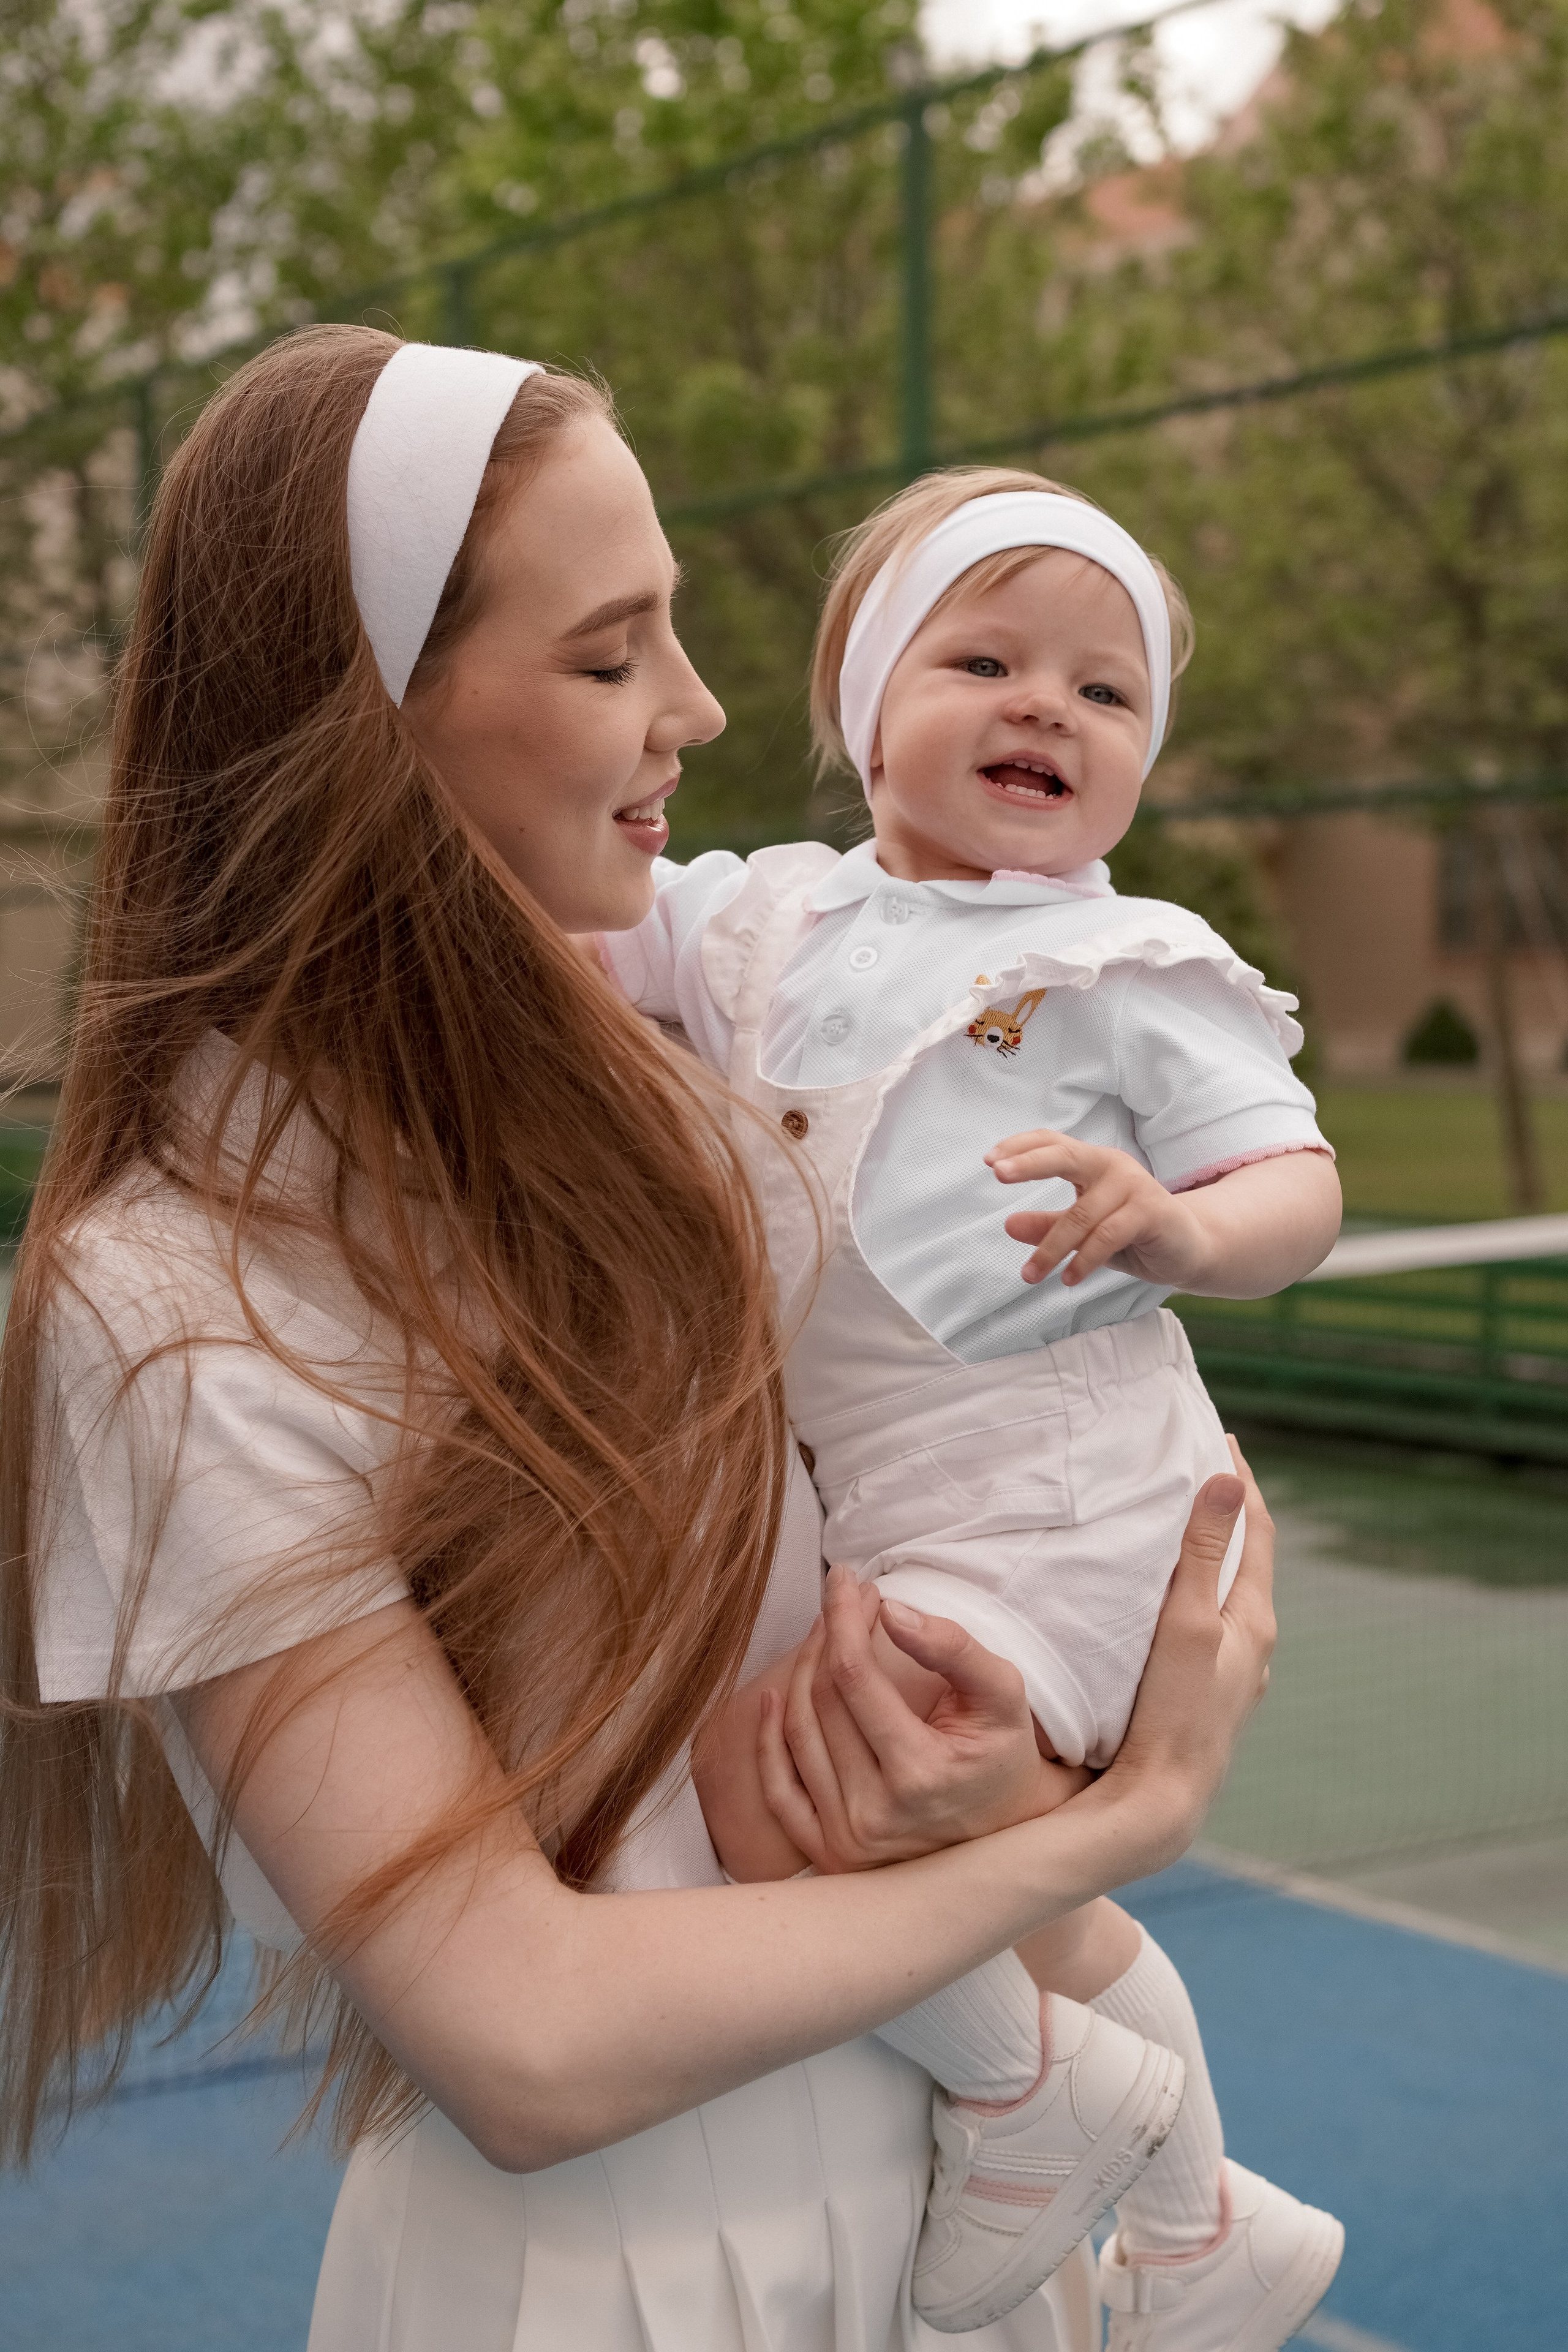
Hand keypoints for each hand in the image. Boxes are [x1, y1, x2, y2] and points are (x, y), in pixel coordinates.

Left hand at [756, 1569, 1091, 1873]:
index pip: (854, 1675)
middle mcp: (874, 1815)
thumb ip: (952, 1648)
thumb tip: (891, 1611)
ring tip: (827, 1632)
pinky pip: (779, 1790)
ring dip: (802, 1671)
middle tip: (846, 1598)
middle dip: (828, 1634)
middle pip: (821, 1701)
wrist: (1007, 1832)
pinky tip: (773, 1697)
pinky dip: (768, 1741)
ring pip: (798, 1734)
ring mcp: (846, 1840)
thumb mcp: (1003, 1694)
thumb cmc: (1003, 1754)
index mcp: (919, 1774)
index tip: (844, 1577)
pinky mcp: (828, 1855)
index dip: (844, 1617)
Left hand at [985, 1128, 1206, 1288]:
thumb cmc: (1131, 1234)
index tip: (988, 1161)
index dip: (1020, 1147)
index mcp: (1093, 1162)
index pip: (1051, 1142)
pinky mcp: (1151, 1211)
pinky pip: (1107, 1236)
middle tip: (998, 1174)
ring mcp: (1134, 1186)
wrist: (1189, 1248)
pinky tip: (1069, 1279)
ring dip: (1051, 1248)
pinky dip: (1084, 1260)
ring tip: (1030, 1275)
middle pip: (1064, 1156)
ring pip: (1081, 1214)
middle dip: (1029, 1163)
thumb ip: (1049, 1225)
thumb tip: (1008, 1224)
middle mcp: (1112, 1166)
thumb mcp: (1084, 1231)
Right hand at [1104, 1441, 1276, 1869]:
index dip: (1241, 1480)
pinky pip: (1208, 1623)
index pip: (1256, 1530)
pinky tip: (1166, 1599)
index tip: (1220, 1435)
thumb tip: (1229, 1479)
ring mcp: (1232, 1672)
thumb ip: (1202, 1552)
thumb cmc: (1174, 1713)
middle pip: (1245, 1558)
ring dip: (1209, 1553)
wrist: (1161, 1803)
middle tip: (1196, 1466)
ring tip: (1178, 1521)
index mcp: (1254, 1619)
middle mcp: (1253, 1644)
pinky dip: (1194, 1591)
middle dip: (1226, 1511)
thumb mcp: (1188, 1623)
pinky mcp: (1207, 1692)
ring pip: (1226, 1593)